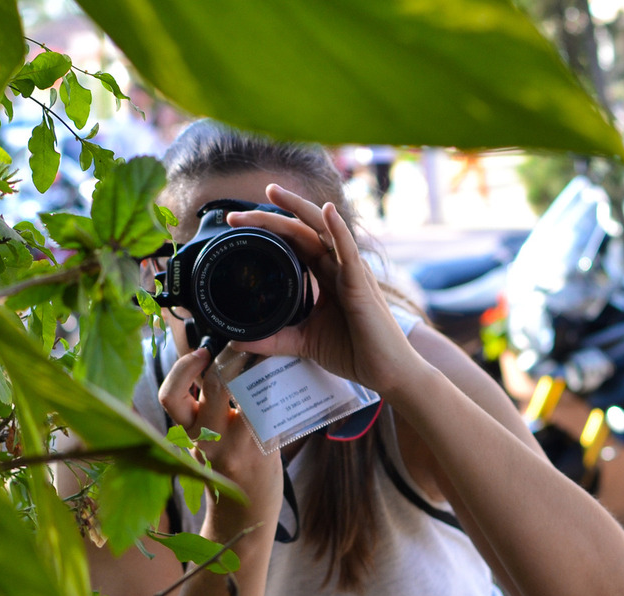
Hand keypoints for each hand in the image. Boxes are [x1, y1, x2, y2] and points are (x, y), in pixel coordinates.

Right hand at [158, 347, 282, 530]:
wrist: (247, 513)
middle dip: (230, 356)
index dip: (182, 369)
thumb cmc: (228, 470)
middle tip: (241, 346)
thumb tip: (212, 361)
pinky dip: (276, 389)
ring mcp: (237, 445)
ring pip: (248, 393)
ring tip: (265, 356)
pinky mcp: (264, 449)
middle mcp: (208, 440)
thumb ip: (204, 405)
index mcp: (189, 433)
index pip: (170, 397)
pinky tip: (282, 378)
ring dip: (259, 367)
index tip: (200, 352)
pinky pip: (270, 408)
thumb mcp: (204, 439)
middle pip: (215, 385)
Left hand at [223, 184, 425, 397]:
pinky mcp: (362, 286)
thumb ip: (273, 339)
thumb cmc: (353, 352)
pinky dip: (339, 231)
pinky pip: (350, 253)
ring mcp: (351, 273)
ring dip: (297, 210)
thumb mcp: (303, 343)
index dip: (268, 230)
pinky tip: (328, 213)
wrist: (386, 373)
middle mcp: (338, 267)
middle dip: (270, 216)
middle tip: (236, 212)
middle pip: (302, 230)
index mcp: (325, 275)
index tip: (237, 226)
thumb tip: (238, 341)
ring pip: (323, 230)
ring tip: (272, 194)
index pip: (293, 242)